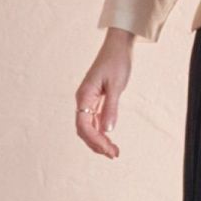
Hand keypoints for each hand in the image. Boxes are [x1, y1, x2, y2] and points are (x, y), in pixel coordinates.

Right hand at [75, 29, 133, 158]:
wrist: (118, 46)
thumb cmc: (117, 62)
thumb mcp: (116, 85)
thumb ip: (111, 108)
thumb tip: (107, 130)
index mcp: (84, 96)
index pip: (83, 125)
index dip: (94, 140)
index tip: (109, 149)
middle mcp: (83, 100)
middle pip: (84, 129)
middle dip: (97, 144)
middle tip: (114, 154)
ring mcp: (88, 101)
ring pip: (89, 127)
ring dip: (99, 141)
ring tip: (113, 152)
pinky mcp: (95, 100)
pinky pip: (94, 121)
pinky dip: (101, 132)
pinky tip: (109, 140)